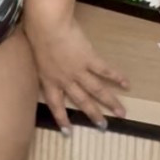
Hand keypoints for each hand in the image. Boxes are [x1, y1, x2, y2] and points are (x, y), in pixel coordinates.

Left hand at [25, 12, 128, 131]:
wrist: (47, 26)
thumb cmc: (36, 35)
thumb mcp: (33, 57)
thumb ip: (41, 66)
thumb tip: (43, 67)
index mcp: (49, 80)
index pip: (56, 105)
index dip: (62, 119)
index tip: (69, 132)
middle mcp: (65, 80)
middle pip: (82, 101)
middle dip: (94, 114)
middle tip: (104, 126)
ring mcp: (79, 71)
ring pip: (97, 91)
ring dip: (110, 102)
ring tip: (121, 113)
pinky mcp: (90, 59)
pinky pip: (105, 71)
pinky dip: (117, 77)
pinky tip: (127, 84)